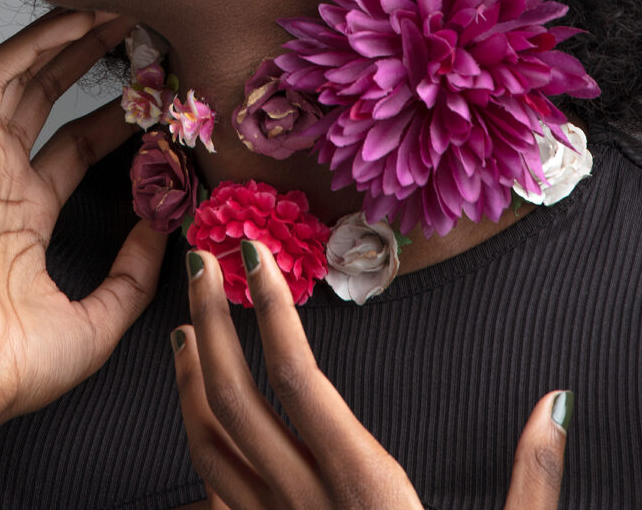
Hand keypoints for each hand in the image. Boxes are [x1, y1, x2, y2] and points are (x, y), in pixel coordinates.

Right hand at [0, 9, 166, 433]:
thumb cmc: (18, 366)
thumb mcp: (102, 315)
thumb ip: (135, 270)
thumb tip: (166, 225)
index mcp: (26, 217)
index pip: (77, 143)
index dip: (117, 112)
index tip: (159, 88)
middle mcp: (3, 181)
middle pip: (50, 97)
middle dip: (92, 58)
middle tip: (139, 26)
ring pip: (21, 77)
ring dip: (64, 38)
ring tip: (113, 6)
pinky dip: (30, 45)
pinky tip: (72, 21)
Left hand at [173, 241, 568, 509]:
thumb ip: (533, 481)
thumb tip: (556, 404)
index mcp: (366, 493)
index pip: (301, 379)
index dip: (272, 310)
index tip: (254, 256)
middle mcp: (306, 509)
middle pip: (239, 400)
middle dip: (212, 322)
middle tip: (200, 262)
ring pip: (208, 446)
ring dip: (189, 379)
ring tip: (183, 327)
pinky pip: (211, 497)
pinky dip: (196, 445)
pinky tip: (198, 420)